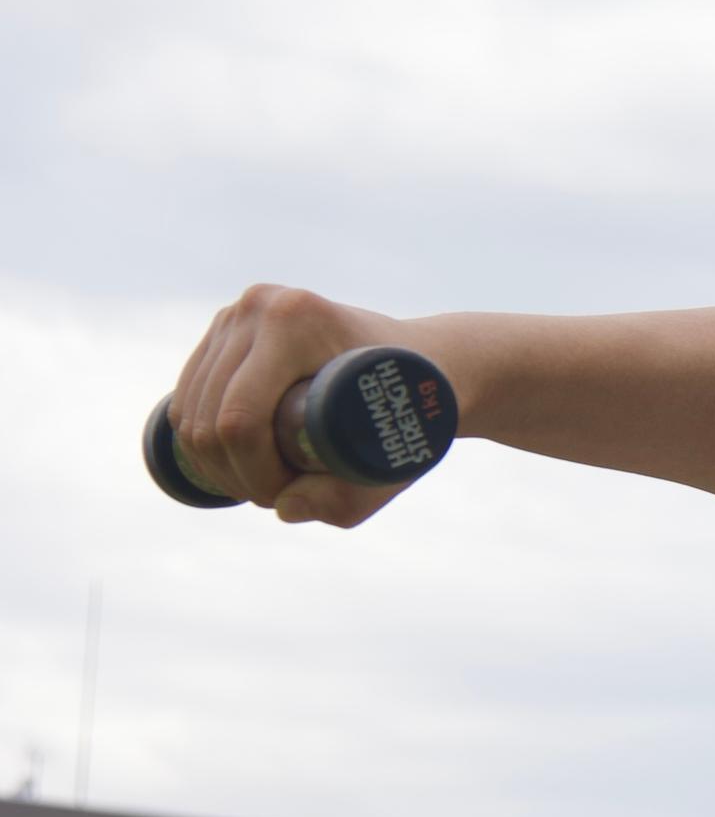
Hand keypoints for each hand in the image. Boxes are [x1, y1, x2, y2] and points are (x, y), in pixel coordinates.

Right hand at [165, 285, 419, 525]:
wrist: (427, 357)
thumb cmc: (418, 406)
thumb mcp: (397, 457)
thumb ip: (349, 497)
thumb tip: (283, 510)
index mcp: (297, 321)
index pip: (242, 418)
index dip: (254, 474)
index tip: (286, 496)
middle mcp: (261, 306)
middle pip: (211, 417)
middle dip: (234, 473)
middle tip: (274, 496)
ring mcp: (238, 314)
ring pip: (191, 411)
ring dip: (213, 462)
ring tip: (258, 483)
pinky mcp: (224, 329)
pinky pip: (186, 396)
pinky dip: (198, 439)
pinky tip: (230, 461)